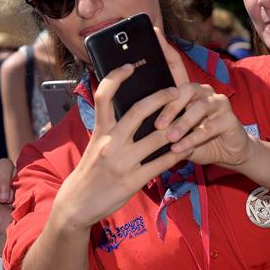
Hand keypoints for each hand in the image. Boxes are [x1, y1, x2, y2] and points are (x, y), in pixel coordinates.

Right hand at [51, 63, 189, 231]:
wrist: (77, 204)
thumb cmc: (89, 172)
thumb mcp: (94, 145)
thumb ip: (111, 129)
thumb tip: (132, 113)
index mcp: (100, 131)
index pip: (104, 96)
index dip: (116, 77)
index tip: (130, 66)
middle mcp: (110, 143)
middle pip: (139, 110)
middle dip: (162, 98)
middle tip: (178, 91)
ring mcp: (123, 162)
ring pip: (158, 138)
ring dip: (178, 128)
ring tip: (191, 119)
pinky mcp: (133, 181)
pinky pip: (161, 164)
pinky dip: (177, 155)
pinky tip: (188, 148)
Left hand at [153, 28, 252, 168]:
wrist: (227, 153)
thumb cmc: (194, 140)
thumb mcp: (173, 131)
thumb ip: (158, 123)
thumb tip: (131, 119)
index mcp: (188, 91)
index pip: (176, 65)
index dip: (166, 48)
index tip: (154, 33)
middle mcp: (204, 91)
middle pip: (185, 90)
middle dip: (169, 107)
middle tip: (157, 125)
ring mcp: (219, 103)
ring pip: (198, 108)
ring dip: (182, 125)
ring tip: (169, 138)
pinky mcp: (230, 118)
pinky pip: (208, 127)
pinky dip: (192, 139)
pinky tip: (180, 148)